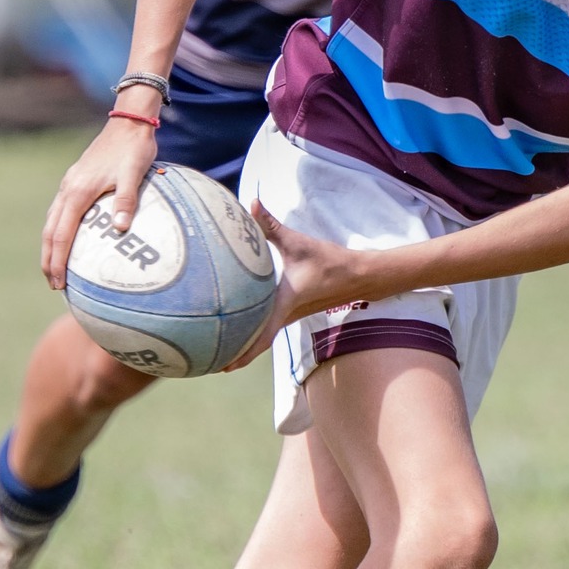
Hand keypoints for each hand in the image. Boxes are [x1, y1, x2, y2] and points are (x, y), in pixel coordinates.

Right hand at [41, 118, 158, 289]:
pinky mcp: (76, 180)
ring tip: (56, 268)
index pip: (61, 234)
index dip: (57, 261)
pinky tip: (68, 239)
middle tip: (54, 284)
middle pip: (50, 232)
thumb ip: (127, 200)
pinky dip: (59, 230)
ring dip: (51, 246)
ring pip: (52, 221)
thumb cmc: (134, 149)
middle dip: (49, 259)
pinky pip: (61, 211)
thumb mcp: (134, 173)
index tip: (58, 282)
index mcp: (78, 191)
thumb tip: (121, 228)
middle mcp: (68, 189)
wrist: (129, 122)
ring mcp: (70, 184)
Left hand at [217, 203, 367, 370]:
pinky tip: (242, 327)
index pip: (262, 334)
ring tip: (221, 351)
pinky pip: (271, 328)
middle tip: (210, 363)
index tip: (224, 364)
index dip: (243, 352)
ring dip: (245, 346)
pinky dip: (256, 334)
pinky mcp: (294, 312)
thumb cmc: (329, 260)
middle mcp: (287, 315)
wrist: (358, 275)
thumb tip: (250, 204)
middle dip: (235, 355)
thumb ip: (271, 225)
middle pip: (258, 343)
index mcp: (285, 302)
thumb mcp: (298, 242)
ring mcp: (291, 316)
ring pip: (264, 337)